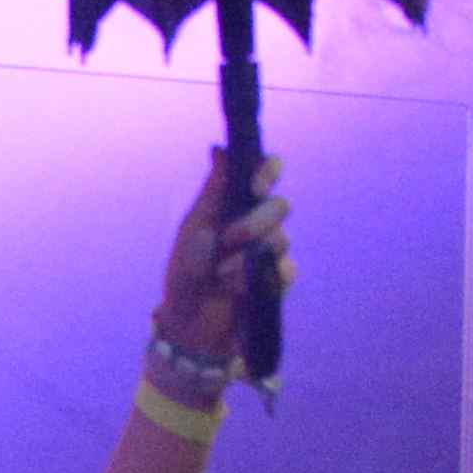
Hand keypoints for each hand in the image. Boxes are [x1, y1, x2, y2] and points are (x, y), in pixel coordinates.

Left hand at [158, 159, 293, 365]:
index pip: (265, 174)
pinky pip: (286, 269)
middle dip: (255, 222)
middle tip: (230, 239)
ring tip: (222, 274)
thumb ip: (212, 191)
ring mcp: (271, 252)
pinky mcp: (278, 280)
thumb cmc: (186, 272)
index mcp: (236, 206)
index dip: (267, 171)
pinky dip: (260, 278)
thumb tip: (219, 148)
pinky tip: (238, 289)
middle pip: (279, 206)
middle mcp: (258, 224)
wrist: (190, 323)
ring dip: (249, 256)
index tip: (255, 185)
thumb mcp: (193, 229)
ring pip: (282, 239)